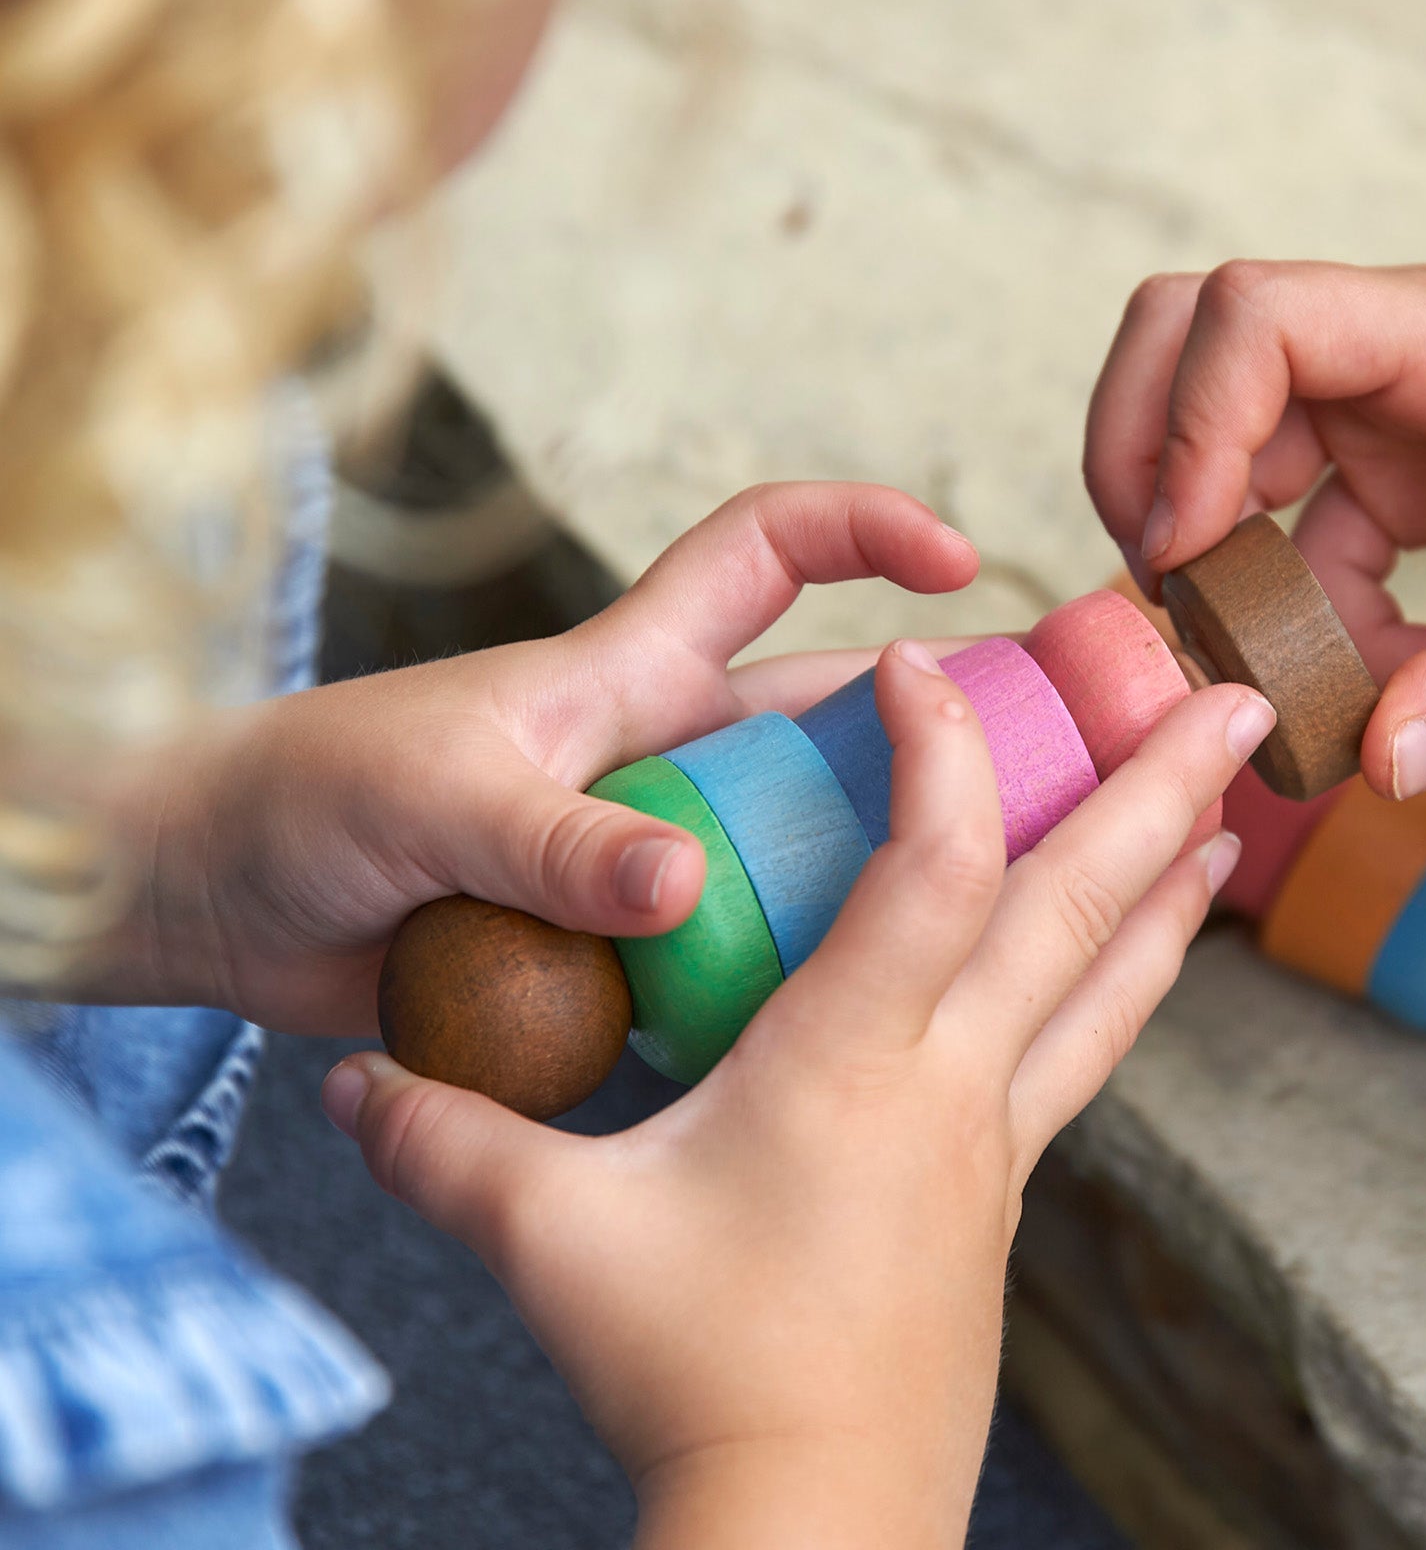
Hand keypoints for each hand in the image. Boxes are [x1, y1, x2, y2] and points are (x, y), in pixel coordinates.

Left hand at [104, 483, 978, 1032]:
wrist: (217, 905)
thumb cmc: (311, 798)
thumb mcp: (429, 798)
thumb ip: (551, 840)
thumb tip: (683, 884)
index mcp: (630, 675)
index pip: (766, 556)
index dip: (868, 530)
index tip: (962, 562)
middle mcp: (666, 760)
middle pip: (834, 728)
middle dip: (939, 738)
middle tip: (1057, 793)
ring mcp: (649, 862)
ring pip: (802, 861)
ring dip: (879, 886)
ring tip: (989, 935)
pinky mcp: (622, 958)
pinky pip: (733, 972)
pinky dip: (787, 997)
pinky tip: (847, 1045)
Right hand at [321, 641, 1264, 1547]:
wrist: (808, 1519)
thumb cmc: (688, 1370)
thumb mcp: (547, 1240)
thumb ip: (447, 1142)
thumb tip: (343, 1087)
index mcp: (851, 1060)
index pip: (929, 866)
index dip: (939, 748)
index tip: (920, 660)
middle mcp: (950, 1081)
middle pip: (1079, 904)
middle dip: (1161, 784)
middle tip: (1241, 694)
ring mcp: (992, 1139)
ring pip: (1110, 982)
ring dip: (1172, 880)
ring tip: (1230, 805)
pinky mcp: (999, 1191)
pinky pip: (1084, 1053)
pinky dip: (1128, 980)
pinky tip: (1141, 955)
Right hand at [1085, 261, 1425, 793]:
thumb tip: (1380, 759)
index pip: (1257, 313)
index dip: (1190, 421)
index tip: (1185, 547)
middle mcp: (1390, 354)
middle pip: (1184, 336)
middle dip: (1139, 452)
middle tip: (1158, 577)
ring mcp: (1375, 407)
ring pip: (1211, 430)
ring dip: (1203, 540)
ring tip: (1251, 647)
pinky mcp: (1381, 470)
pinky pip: (1283, 522)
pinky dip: (1287, 600)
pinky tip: (1354, 666)